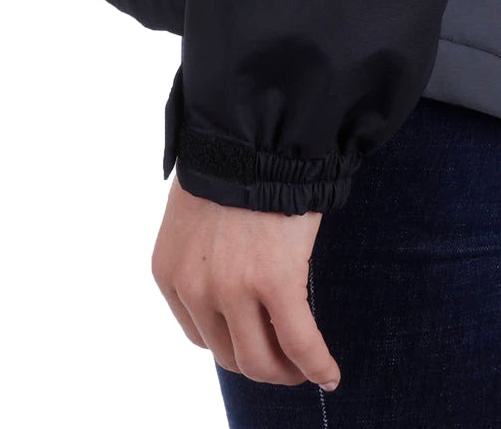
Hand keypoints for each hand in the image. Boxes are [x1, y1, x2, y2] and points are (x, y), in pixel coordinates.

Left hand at [150, 175, 341, 390]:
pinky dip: (316, 364)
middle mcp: (194, 289)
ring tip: (307, 369)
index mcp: (170, 273)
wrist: (255, 128)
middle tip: (288, 364)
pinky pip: (299, 342)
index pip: (201, 336)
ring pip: (261, 360)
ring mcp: (232, 289)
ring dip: (286, 372)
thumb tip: (230, 280)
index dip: (234, 343)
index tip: (259, 339)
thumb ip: (203, 255)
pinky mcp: (274, 283)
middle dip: (262, 365)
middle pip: (230, 355)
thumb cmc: (232, 162)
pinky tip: (329, 373)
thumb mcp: (197, 214)